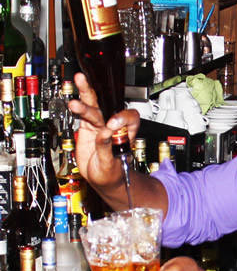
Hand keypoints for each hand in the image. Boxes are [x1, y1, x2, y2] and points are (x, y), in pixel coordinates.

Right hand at [69, 73, 139, 188]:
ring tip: (76, 97)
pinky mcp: (87, 128)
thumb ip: (106, 148)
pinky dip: (78, 107)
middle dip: (100, 98)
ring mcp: (99, 126)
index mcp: (124, 135)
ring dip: (85, 97)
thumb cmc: (111, 173)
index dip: (123, 118)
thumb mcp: (109, 164)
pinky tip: (73, 102)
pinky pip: (82, 114)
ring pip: (93, 107)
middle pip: (108, 106)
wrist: (101, 178)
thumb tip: (105, 132)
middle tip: (89, 93)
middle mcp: (112, 127)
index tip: (112, 124)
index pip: (130, 119)